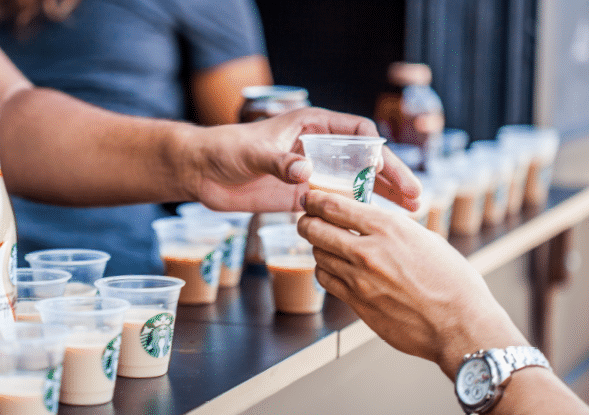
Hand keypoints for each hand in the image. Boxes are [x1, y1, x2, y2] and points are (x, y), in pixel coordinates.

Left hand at [184, 107, 420, 212]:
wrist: (201, 171)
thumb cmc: (225, 149)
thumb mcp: (254, 152)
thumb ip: (279, 162)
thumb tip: (304, 173)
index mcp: (313, 125)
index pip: (358, 131)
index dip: (375, 149)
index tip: (384, 170)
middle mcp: (318, 148)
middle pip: (365, 160)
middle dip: (392, 177)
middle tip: (416, 197)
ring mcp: (312, 172)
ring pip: (356, 184)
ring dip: (382, 198)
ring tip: (410, 214)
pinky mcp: (302, 196)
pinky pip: (336, 204)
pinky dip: (355, 213)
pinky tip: (375, 228)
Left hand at [297, 189, 526, 376]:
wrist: (461, 326)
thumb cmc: (454, 282)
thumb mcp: (427, 241)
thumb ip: (394, 230)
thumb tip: (372, 223)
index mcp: (389, 228)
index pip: (334, 206)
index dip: (316, 199)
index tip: (311, 197)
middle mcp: (368, 251)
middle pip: (314, 229)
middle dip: (307, 221)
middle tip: (308, 220)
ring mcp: (358, 279)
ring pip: (318, 255)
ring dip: (319, 247)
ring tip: (327, 245)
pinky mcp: (356, 303)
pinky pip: (326, 280)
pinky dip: (326, 271)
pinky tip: (335, 269)